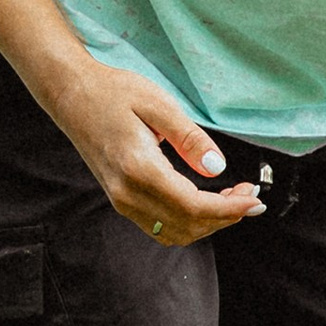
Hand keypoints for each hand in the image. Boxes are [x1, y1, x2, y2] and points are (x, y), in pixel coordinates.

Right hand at [49, 59, 265, 247]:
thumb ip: (190, 138)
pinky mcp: (120, 200)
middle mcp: (127, 193)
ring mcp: (121, 200)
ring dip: (209, 223)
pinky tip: (205, 202)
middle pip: (188, 225)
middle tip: (249, 194)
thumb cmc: (112, 93)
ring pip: (175, 232)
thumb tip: (216, 166)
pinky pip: (160, 226)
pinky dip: (189, 222)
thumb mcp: (158, 104)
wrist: (71, 95)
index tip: (255, 200)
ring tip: (232, 198)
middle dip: (226, 216)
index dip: (230, 209)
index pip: (193, 206)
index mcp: (139, 169)